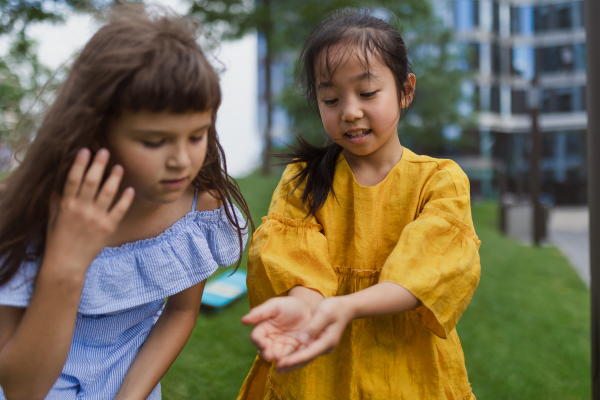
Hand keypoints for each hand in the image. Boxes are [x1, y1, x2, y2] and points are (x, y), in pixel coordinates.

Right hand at [45, 148, 134, 275]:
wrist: (67, 263)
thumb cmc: (58, 239)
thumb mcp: (53, 217)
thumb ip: (57, 200)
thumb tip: (58, 184)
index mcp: (66, 205)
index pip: (73, 179)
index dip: (80, 163)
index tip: (85, 150)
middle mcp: (81, 209)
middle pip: (91, 181)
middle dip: (98, 165)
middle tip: (105, 151)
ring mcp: (96, 218)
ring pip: (107, 193)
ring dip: (114, 178)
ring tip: (119, 166)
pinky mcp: (108, 227)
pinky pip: (119, 210)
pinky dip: (125, 199)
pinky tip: (130, 189)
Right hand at [241, 297, 312, 363]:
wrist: (306, 309)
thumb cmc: (287, 305)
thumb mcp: (274, 306)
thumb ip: (259, 313)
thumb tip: (243, 320)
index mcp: (262, 329)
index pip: (256, 337)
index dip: (258, 341)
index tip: (263, 343)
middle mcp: (270, 340)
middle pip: (265, 350)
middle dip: (268, 353)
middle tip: (272, 355)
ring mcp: (281, 346)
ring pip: (277, 355)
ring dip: (279, 358)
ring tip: (281, 357)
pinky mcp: (293, 350)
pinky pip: (291, 356)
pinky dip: (291, 358)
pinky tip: (293, 358)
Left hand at [275, 296, 352, 373]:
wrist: (346, 308)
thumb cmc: (335, 308)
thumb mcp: (324, 313)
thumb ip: (313, 326)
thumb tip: (301, 340)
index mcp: (327, 340)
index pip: (309, 353)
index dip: (295, 359)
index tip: (282, 362)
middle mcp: (325, 346)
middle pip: (307, 359)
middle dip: (292, 365)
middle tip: (277, 369)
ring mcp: (323, 346)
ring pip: (306, 357)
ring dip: (293, 363)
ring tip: (279, 368)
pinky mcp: (319, 343)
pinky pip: (307, 352)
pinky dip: (297, 356)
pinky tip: (287, 358)